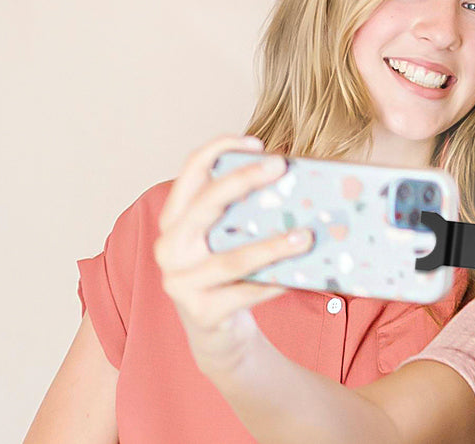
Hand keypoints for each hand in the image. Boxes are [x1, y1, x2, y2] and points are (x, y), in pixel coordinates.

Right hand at [154, 135, 313, 376]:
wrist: (215, 332)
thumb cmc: (227, 274)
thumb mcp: (226, 238)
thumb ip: (243, 213)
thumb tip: (294, 183)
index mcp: (174, 220)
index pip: (189, 172)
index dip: (218, 149)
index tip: (255, 142)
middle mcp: (170, 248)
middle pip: (205, 206)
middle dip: (242, 181)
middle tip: (279, 166)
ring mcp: (181, 282)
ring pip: (232, 258)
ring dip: (272, 246)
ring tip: (305, 236)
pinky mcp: (201, 312)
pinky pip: (245, 293)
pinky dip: (273, 284)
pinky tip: (296, 277)